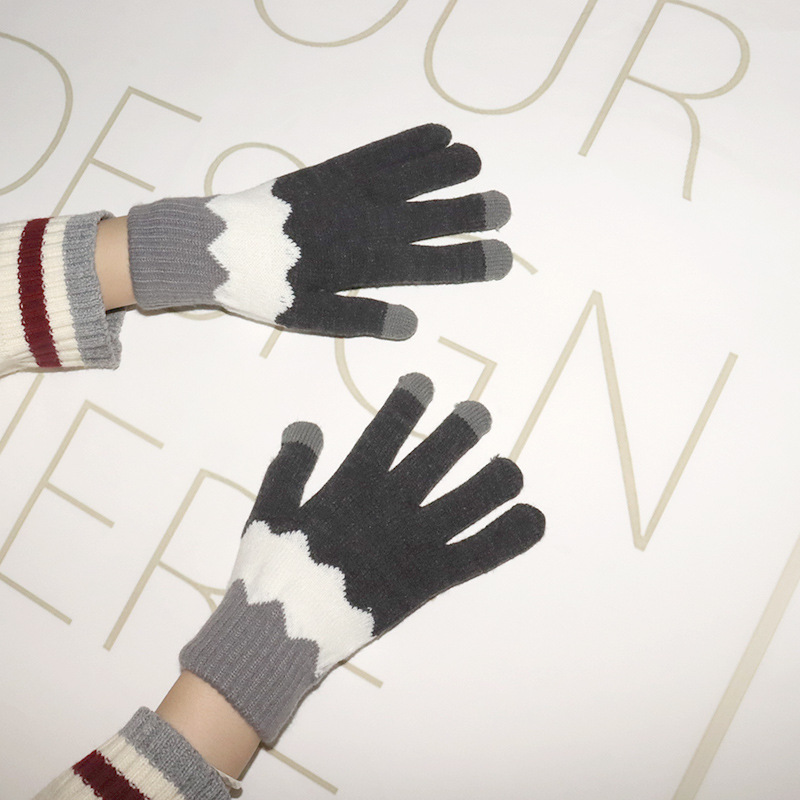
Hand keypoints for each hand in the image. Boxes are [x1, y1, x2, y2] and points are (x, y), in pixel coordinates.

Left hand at [128, 125, 511, 337]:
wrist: (216, 246)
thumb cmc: (264, 287)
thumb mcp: (309, 317)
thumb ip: (360, 318)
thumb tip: (410, 324)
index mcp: (359, 266)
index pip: (426, 265)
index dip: (466, 262)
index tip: (502, 258)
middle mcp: (362, 225)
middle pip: (426, 218)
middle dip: (468, 214)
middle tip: (503, 208)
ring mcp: (349, 193)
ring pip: (409, 178)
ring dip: (446, 169)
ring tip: (478, 164)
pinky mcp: (334, 171)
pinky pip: (380, 153)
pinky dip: (410, 143)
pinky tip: (438, 135)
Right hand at [179, 373, 543, 741]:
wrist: (285, 632)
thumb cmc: (275, 571)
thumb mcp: (268, 510)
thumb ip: (289, 467)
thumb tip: (305, 426)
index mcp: (352, 487)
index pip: (384, 433)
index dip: (406, 404)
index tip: (424, 383)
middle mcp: (391, 507)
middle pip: (436, 459)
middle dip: (461, 431)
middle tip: (479, 414)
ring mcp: (415, 542)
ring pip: (468, 502)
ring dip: (494, 480)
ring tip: (511, 469)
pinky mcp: (432, 577)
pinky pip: (478, 554)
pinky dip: (508, 537)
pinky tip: (532, 519)